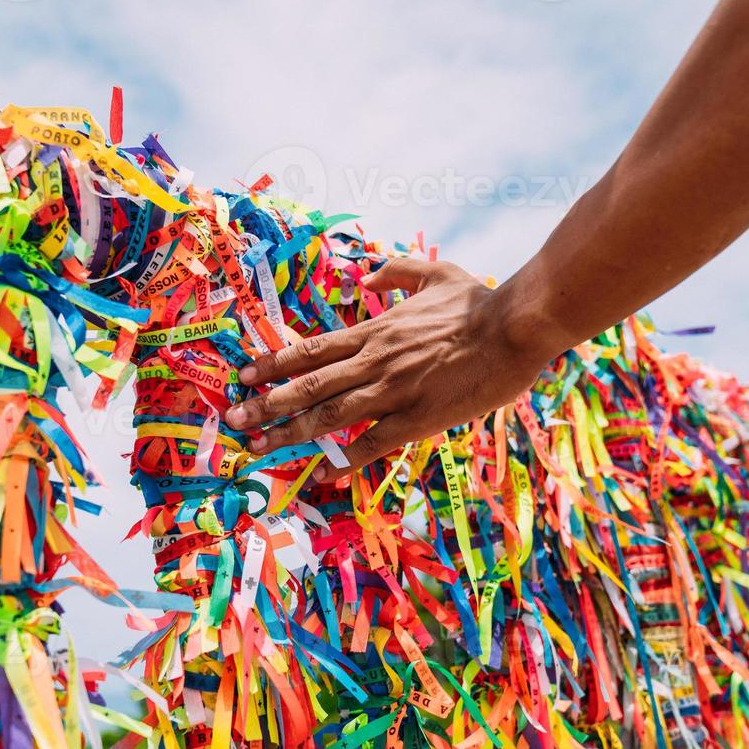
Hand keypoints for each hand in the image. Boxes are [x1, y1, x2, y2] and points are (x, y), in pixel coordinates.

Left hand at [225, 258, 552, 473]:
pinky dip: (342, 462)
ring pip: (329, 416)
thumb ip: (394, 271)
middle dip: (267, 403)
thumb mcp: (434, 273)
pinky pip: (370, 445)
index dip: (273, 363)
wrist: (514, 328)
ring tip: (257, 447)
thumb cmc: (478, 302)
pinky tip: (320, 476)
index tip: (244, 375)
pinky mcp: (416, 420)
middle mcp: (374, 362)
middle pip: (307, 385)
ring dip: (289, 433)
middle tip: (234, 417)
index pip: (311, 349)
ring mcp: (392, 392)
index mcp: (374, 330)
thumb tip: (364, 274)